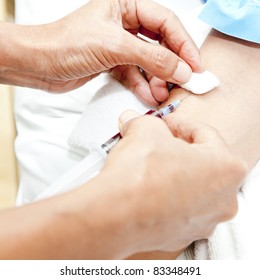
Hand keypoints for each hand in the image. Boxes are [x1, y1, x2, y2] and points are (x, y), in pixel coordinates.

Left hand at [15, 0, 200, 104]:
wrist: (38, 65)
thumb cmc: (65, 44)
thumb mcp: (114, 46)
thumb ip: (151, 58)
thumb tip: (181, 69)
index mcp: (125, 5)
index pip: (165, 22)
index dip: (183, 44)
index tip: (195, 65)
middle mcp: (123, 23)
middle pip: (159, 43)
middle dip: (171, 65)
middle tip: (182, 82)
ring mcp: (118, 45)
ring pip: (147, 62)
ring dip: (157, 79)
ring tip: (163, 94)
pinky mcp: (112, 63)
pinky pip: (134, 74)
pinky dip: (142, 86)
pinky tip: (149, 96)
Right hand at [101, 110, 246, 254]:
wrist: (115, 215)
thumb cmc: (139, 178)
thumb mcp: (145, 130)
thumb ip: (145, 122)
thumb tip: (137, 123)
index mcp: (227, 169)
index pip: (204, 134)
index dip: (180, 123)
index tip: (166, 123)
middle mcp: (223, 200)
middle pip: (201, 162)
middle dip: (177, 147)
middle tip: (157, 140)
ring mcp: (204, 221)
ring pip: (191, 186)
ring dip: (172, 171)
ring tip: (149, 163)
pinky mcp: (183, 234)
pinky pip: (178, 206)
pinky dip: (166, 194)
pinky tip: (148, 186)